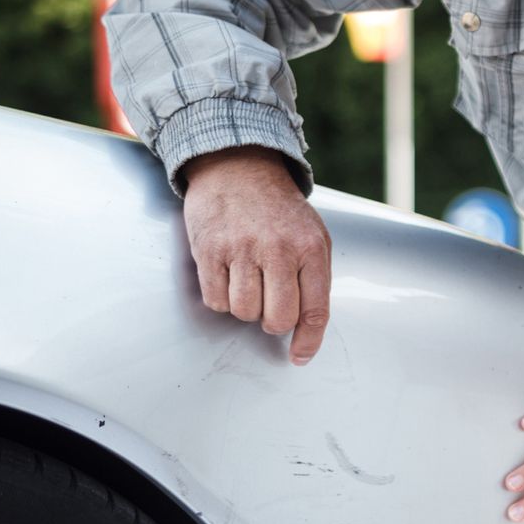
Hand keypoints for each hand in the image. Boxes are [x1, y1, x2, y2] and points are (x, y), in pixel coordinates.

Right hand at [180, 147, 331, 363]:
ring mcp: (242, 250)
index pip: (314, 310)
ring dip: (246, 307)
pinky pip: (215, 300)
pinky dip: (221, 298)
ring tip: (249, 280)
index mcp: (311, 249)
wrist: (237, 166)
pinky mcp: (209, 250)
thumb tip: (307, 327)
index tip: (300, 356)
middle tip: (270, 304)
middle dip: (274, 321)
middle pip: (277, 319)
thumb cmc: (278, 208)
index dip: (308, 341)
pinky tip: (227, 275)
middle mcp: (278, 250)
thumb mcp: (313, 234)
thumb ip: (314, 277)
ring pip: (244, 312)